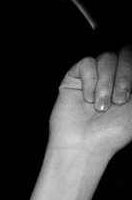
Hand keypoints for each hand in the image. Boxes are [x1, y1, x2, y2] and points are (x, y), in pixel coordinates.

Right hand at [48, 48, 131, 162]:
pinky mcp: (74, 79)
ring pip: (106, 57)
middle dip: (124, 77)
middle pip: (124, 52)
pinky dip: (90, 80)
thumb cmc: (113, 133)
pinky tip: (87, 99)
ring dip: (106, 83)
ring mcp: (94, 77)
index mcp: (130, 81)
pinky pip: (86, 63)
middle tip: (119, 101)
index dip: (131, 73)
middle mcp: (113, 76)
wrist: (85, 146)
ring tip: (100, 106)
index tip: (128, 97)